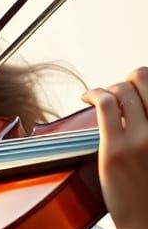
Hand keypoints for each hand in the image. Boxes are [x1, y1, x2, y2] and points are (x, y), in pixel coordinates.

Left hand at [82, 67, 147, 228]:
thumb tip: (139, 118)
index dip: (147, 81)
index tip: (137, 86)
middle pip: (145, 79)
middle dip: (129, 78)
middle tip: (118, 88)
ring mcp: (141, 138)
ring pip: (123, 89)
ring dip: (110, 87)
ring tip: (100, 96)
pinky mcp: (115, 150)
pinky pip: (105, 104)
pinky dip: (94, 94)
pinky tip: (87, 98)